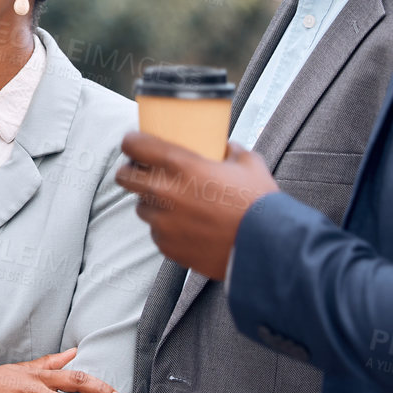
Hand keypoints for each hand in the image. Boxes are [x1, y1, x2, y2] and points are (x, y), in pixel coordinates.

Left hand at [115, 131, 278, 279]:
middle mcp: (163, 192)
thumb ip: (229, 150)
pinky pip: (157, 232)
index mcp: (179, 164)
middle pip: (124, 177)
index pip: (132, 145)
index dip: (132, 142)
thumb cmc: (259, 204)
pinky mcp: (167, 246)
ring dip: (153, 203)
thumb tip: (222, 146)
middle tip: (147, 173)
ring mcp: (162, 222)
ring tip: (177, 204)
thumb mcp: (248, 163)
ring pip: (141, 206)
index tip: (137, 144)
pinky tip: (189, 227)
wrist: (268, 250)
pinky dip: (167, 228)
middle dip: (132, 172)